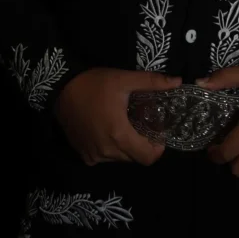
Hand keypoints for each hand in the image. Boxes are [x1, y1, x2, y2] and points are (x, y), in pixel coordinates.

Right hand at [53, 68, 181, 166]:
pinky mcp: (84, 155)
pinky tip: (107, 127)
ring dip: (126, 144)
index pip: (149, 157)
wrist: (60, 88)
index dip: (158, 147)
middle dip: (142, 142)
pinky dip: (111, 146)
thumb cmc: (94, 84)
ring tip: (123, 122)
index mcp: (119, 135)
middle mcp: (107, 151)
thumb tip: (178, 81)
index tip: (157, 130)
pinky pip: (105, 157)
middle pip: (135, 157)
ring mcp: (94, 156)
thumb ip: (152, 82)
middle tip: (141, 121)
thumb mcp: (124, 79)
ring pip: (120, 158)